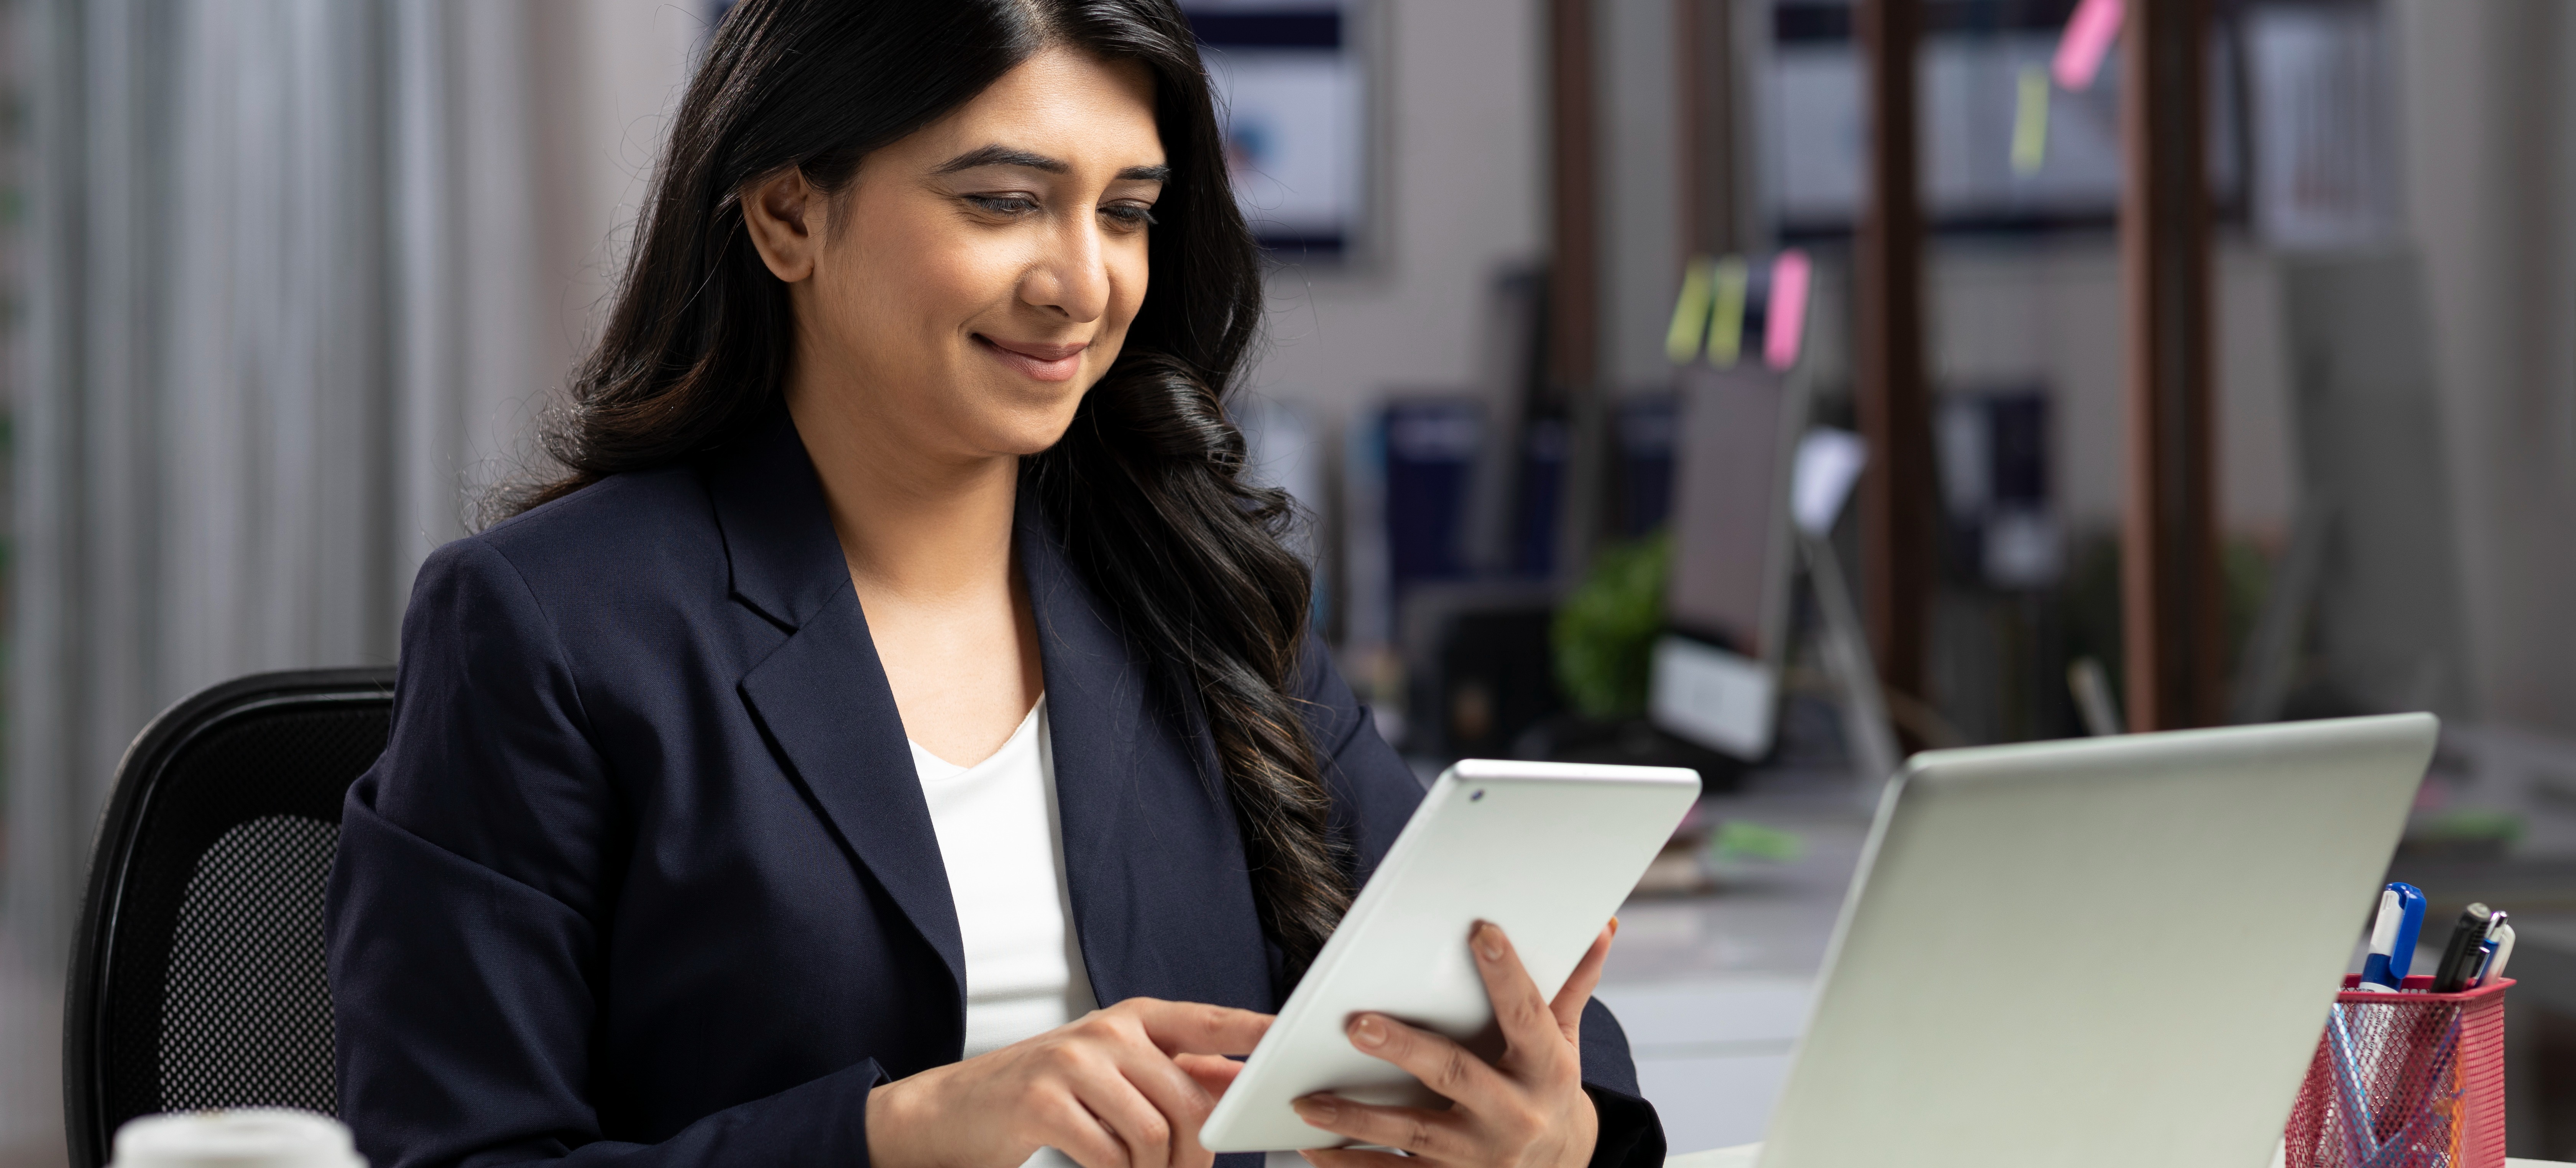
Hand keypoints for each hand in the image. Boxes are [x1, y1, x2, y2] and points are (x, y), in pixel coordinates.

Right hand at [866, 997, 1272, 1167]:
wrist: (949, 1111)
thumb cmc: (1040, 1094)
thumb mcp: (1111, 1072)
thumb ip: (1172, 1074)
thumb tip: (1238, 1083)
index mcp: (1130, 1020)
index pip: (1207, 1021)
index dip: (1254, 1032)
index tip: (1290, 1040)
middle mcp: (1106, 1032)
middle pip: (1189, 1102)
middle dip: (1196, 1156)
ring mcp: (1073, 1063)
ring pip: (1153, 1134)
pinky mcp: (1044, 1101)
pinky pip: (1109, 1155)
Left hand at [1293, 920, 1616, 1167]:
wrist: (1560, 1165)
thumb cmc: (1549, 1085)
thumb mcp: (1566, 1039)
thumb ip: (1572, 984)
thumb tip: (1603, 926)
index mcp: (1546, 1068)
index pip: (1526, 1015)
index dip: (1507, 973)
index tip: (1481, 933)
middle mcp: (1513, 1113)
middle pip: (1455, 1075)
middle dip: (1405, 1050)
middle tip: (1357, 1025)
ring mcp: (1479, 1155)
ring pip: (1413, 1133)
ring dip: (1357, 1119)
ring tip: (1307, 1099)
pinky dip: (1352, 1167)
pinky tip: (1313, 1147)